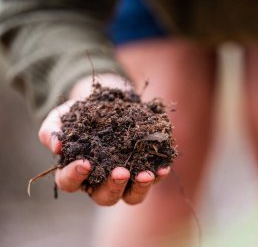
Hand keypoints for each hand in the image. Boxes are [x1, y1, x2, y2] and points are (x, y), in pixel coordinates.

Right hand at [38, 74, 170, 205]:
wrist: (107, 102)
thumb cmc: (80, 113)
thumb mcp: (62, 116)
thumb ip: (52, 130)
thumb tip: (56, 145)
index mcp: (75, 172)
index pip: (69, 182)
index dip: (74, 176)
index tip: (84, 164)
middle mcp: (99, 182)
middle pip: (104, 197)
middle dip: (112, 187)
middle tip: (120, 172)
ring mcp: (123, 179)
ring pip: (130, 196)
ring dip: (139, 188)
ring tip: (146, 174)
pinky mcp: (142, 169)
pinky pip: (152, 179)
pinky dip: (158, 175)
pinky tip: (164, 166)